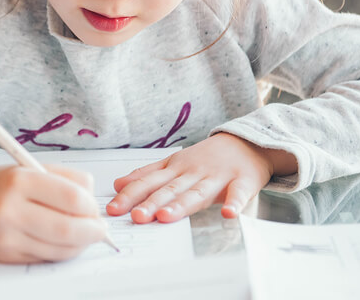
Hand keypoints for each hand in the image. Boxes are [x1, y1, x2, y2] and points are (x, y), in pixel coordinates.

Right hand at [0, 162, 108, 263]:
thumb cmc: (1, 182)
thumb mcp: (30, 167)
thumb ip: (66, 178)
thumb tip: (93, 197)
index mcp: (19, 181)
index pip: (70, 197)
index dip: (91, 206)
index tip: (96, 208)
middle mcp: (10, 209)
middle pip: (67, 228)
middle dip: (92, 231)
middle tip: (100, 228)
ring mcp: (6, 236)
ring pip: (59, 249)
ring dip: (80, 244)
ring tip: (84, 234)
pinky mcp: (5, 255)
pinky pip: (45, 258)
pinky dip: (61, 251)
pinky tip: (63, 241)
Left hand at [106, 133, 296, 222]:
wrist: (246, 142)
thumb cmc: (207, 158)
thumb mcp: (174, 162)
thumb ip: (147, 174)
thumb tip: (118, 185)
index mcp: (175, 168)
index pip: (148, 182)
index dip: (130, 195)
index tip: (113, 209)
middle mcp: (193, 172)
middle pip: (170, 189)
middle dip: (151, 203)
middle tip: (136, 216)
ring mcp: (218, 176)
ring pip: (197, 192)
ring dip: (182, 205)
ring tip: (166, 216)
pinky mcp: (243, 181)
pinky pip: (239, 193)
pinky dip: (235, 203)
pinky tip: (228, 214)